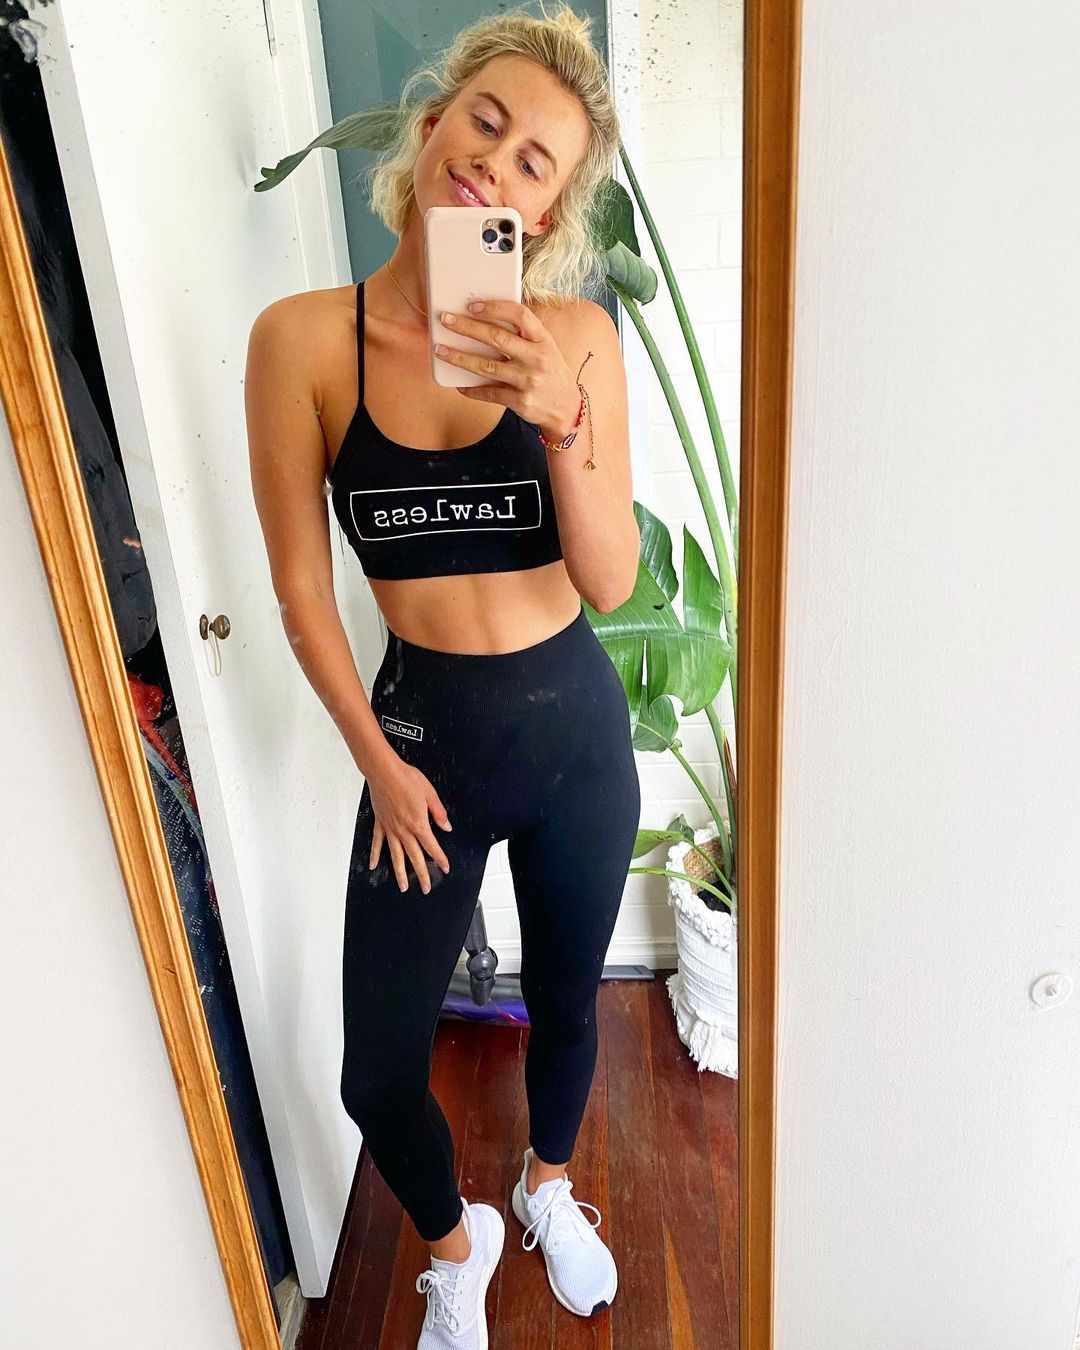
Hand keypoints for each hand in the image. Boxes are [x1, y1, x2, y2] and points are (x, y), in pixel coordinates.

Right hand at [366, 751, 451, 894]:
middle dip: (422, 874)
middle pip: (414, 857)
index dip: (439, 858)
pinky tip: (373, 865)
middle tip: (426, 888)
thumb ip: (438, 812)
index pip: (431, 846)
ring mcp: (390, 828)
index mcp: (418, 823)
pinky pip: (377, 843)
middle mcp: (403, 830)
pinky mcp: (380, 823)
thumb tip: (446, 826)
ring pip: (396, 856)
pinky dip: (375, 855)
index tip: (445, 868)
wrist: (384, 771)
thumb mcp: (429, 793)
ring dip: (400, 873)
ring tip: (403, 887)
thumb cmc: (406, 778)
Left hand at [434, 299, 581, 440]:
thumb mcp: (546, 348)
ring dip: (460, 358)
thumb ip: (523, 335)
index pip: (520, 315)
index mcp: (543, 339)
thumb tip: (486, 319)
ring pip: (487, 366)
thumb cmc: (550, 372)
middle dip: (468, 327)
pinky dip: (472, 389)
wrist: (566, 409)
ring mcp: (528, 381)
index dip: (494, 307)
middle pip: (497, 338)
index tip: (472, 305)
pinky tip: (459, 384)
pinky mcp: (520, 401)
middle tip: (446, 320)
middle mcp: (537, 358)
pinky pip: (489, 393)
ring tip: (441, 351)